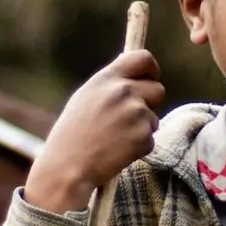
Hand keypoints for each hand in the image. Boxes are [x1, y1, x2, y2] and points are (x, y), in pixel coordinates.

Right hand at [22, 49, 163, 214]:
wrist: (67, 167)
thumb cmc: (72, 135)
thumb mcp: (85, 98)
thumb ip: (110, 85)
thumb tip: (134, 75)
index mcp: (107, 79)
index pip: (143, 58)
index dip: (151, 70)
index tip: (151, 79)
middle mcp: (123, 92)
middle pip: (157, 90)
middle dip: (149, 104)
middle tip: (128, 120)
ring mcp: (135, 114)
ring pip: (153, 119)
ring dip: (141, 129)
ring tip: (114, 139)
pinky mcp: (143, 137)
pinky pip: (150, 140)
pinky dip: (138, 148)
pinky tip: (116, 152)